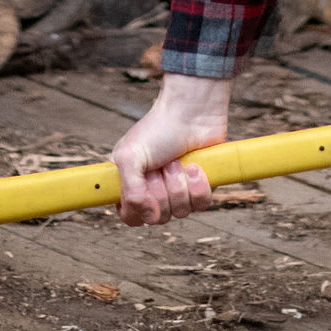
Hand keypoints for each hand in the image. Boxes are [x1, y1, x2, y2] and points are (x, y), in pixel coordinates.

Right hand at [113, 74, 232, 227]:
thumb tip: (146, 214)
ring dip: (179, 184)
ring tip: (178, 162)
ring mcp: (178, 191)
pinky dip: (198, 186)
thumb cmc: (158, 129)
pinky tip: (195, 167)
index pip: (130, 217)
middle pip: (157, 218)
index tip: (143, 192)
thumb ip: (129, 190)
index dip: (137, 210)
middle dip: (161, 190)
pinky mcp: (200, 188)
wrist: (192, 112)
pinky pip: (201, 205)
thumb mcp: (129, 156)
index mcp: (132, 184)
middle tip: (162, 166)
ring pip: (180, 212)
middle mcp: (154, 191)